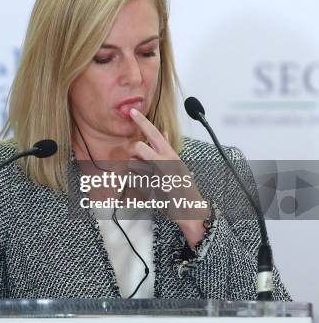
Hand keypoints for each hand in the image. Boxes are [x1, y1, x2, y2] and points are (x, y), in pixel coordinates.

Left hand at [128, 108, 210, 248]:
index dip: (143, 122)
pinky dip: (137, 183)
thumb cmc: (182, 187)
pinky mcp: (151, 188)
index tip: (132, 112)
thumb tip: (164, 131)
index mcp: (171, 155)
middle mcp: (165, 162)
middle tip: (139, 158)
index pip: (155, 134)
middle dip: (135, 150)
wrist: (190, 210)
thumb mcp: (178, 164)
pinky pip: (133, 180)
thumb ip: (168, 148)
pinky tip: (149, 188)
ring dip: (136, 170)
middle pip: (139, 147)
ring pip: (133, 164)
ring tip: (149, 177)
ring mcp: (156, 175)